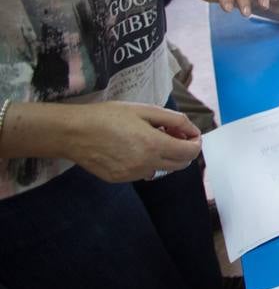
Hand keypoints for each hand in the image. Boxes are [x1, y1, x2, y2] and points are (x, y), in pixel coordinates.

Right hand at [66, 102, 201, 182]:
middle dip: (183, 150)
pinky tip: (133, 148)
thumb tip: (192, 130)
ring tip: (150, 138)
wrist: (72, 132)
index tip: (190, 133)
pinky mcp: (119, 179)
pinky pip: (143, 172)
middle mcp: (146, 165)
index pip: (190, 153)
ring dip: (165, 156)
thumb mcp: (143, 110)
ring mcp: (132, 175)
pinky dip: (147, 162)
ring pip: (162, 169)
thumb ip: (173, 119)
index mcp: (153, 145)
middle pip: (180, 165)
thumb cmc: (107, 116)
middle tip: (172, 134)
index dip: (195, 142)